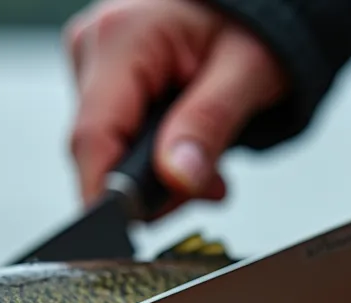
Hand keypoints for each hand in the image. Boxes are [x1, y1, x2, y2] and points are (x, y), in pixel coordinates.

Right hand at [63, 0, 287, 216]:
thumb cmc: (257, 20)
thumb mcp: (248, 73)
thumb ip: (209, 126)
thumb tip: (177, 178)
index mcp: (122, 38)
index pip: (93, 137)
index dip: (107, 194)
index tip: (132, 232)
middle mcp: (95, 45)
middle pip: (99, 147)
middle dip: (152, 185)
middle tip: (207, 188)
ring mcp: (94, 60)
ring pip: (108, 147)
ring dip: (157, 171)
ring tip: (206, 163)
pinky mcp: (103, 75)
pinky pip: (116, 132)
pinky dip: (152, 151)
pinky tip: (184, 144)